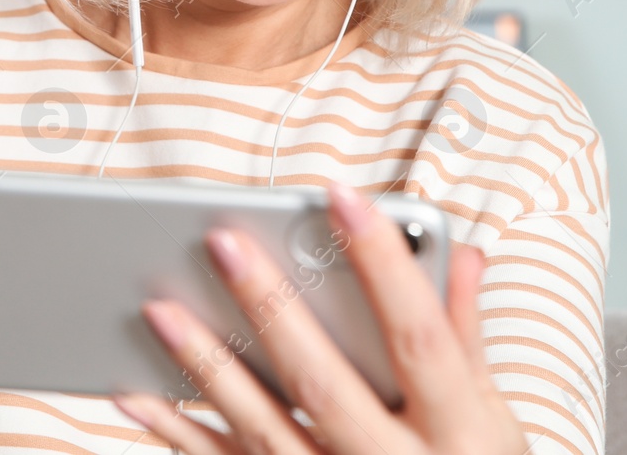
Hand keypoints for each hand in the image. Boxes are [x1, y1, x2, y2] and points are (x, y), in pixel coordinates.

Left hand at [113, 179, 535, 454]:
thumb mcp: (491, 418)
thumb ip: (465, 335)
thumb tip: (461, 253)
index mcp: (458, 431)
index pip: (421, 334)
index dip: (384, 262)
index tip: (342, 196)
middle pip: (325, 382)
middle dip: (270, 308)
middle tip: (221, 240)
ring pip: (262, 431)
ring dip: (205, 369)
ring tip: (157, 308)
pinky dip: (178, 435)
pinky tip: (135, 395)